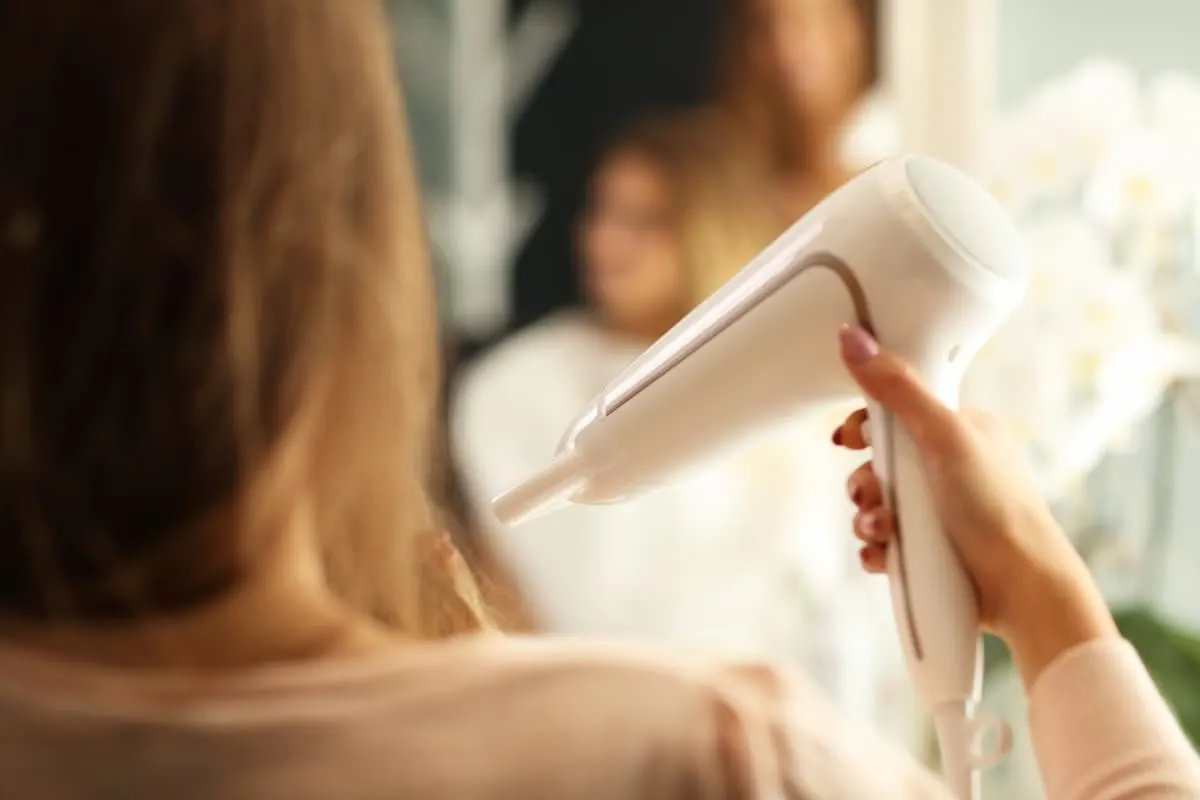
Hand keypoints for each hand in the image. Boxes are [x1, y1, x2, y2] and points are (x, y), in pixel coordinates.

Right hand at [831, 324, 1117, 683]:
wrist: (1023, 585)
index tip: (848, 439)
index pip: (898, 412)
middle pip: (879, 462)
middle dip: (863, 480)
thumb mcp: (943, 434)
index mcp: (960, 431)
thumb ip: (896, 388)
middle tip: (867, 493)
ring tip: (881, 530)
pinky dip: (876, 549)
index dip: (867, 425)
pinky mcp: (930, 552)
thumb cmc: (996, 505)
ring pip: (877, 505)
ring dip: (866, 518)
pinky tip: (885, 555)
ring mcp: (939, 512)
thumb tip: (851, 335)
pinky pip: (883, 543)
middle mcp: (949, 468)